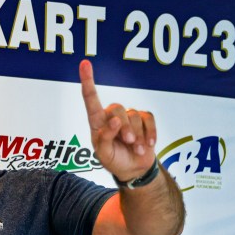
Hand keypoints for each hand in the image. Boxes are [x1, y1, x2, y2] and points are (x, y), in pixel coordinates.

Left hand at [80, 59, 157, 181]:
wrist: (134, 169)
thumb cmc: (114, 160)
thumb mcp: (104, 155)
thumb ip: (105, 138)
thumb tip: (114, 121)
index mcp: (97, 123)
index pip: (91, 99)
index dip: (88, 81)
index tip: (85, 64)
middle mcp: (111, 116)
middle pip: (117, 109)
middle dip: (124, 127)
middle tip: (128, 142)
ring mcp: (128, 117)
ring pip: (134, 115)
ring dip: (137, 135)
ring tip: (137, 148)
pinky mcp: (144, 119)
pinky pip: (148, 118)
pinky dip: (150, 133)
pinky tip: (148, 144)